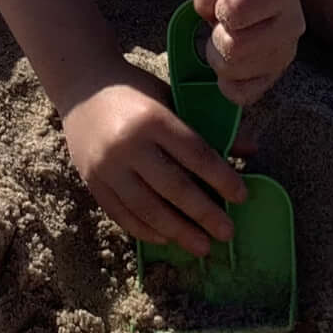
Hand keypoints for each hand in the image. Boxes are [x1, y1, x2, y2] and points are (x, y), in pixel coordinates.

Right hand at [60, 74, 243, 255]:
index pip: (196, 155)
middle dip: (204, 214)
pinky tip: (167, 239)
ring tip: (202, 246)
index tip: (241, 197)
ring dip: (178, 232)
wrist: (81, 85)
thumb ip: (208, 126)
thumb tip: (251, 149)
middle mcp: (128, 145)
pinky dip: (146, 230)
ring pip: (147, 208)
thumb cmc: (136, 91)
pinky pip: (121, 214)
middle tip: (227, 233)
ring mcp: (106, 167)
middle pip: (174, 188)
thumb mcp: (172, 98)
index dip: (221, 179)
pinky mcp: (91, 182)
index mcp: (154, 119)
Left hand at [193, 0, 305, 106]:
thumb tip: (209, 12)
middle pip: (234, 47)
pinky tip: (233, 59)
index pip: (236, 10)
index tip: (225, 1)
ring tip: (229, 38)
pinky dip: (227, 80)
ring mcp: (285, 56)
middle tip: (223, 25)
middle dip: (217, 36)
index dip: (220, 7)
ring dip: (218, 56)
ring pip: (232, 72)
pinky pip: (239, 94)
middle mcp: (292, 25)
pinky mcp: (274, 80)